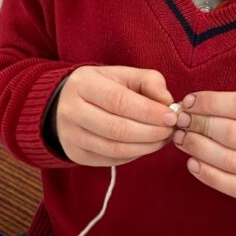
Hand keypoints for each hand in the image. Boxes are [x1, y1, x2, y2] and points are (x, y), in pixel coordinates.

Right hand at [56, 65, 177, 165]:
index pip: (118, 101)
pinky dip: (135, 155)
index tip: (171, 116)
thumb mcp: (122, 75)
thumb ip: (148, 81)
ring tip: (163, 139)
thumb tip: (167, 101)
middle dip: (151, 132)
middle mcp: (71, 111)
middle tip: (171, 130)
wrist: (65, 104)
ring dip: (146, 147)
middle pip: (117, 128)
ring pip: (115, 149)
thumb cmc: (101, 87)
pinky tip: (146, 145)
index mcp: (83, 84)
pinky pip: (111, 160)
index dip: (148, 111)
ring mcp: (71, 136)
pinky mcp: (77, 154)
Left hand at [172, 91, 235, 207]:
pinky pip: (234, 187)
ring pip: (231, 161)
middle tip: (181, 121)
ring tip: (182, 140)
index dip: (210, 103)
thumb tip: (194, 105)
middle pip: (234, 134)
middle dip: (200, 125)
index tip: (189, 102)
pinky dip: (208, 175)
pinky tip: (193, 163)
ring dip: (198, 149)